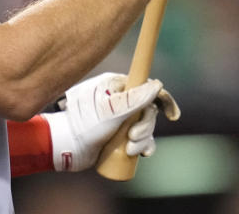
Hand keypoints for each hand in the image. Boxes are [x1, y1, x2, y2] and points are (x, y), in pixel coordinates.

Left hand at [43, 73, 179, 171]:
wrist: (66, 147)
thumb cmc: (84, 125)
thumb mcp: (110, 112)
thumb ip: (134, 99)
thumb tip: (157, 85)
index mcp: (117, 85)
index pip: (147, 86)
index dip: (163, 99)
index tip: (172, 116)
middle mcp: (120, 99)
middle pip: (149, 110)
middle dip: (146, 127)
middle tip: (132, 138)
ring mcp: (120, 117)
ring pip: (145, 127)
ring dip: (143, 140)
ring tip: (129, 149)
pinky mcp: (119, 133)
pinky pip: (139, 139)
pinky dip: (143, 147)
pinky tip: (141, 154)